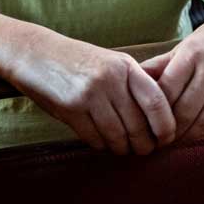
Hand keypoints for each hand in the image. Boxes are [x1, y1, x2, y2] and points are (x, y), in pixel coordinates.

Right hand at [9, 33, 175, 154]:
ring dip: (123, 148)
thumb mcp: (111, 63)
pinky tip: (103, 143)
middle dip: (145, 143)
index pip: (156, 100)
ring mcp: (90, 94)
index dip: (166, 124)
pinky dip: (102, 146)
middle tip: (146, 150)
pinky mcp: (70, 109)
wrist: (36, 53)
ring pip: (117, 135)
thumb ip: (132, 83)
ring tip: (125, 150)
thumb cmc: (78, 60)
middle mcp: (110, 79)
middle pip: (138, 124)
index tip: (167, 137)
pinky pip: (94, 138)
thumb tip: (159, 115)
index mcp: (126, 66)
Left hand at [140, 12, 203, 142]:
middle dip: (170, 130)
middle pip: (186, 110)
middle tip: (160, 139)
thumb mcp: (184, 45)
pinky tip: (200, 132)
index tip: (148, 123)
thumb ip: (160, 66)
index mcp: (194, 53)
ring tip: (178, 139)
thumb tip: (130, 83)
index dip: (155, 111)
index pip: (168, 90)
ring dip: (190, 135)